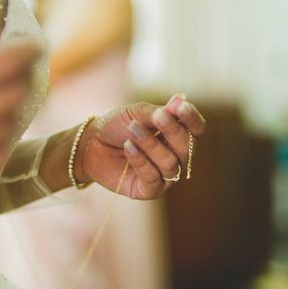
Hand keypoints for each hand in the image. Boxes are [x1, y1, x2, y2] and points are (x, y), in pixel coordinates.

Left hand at [77, 94, 205, 198]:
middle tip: (156, 116)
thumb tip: (182, 98)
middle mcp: (177, 157)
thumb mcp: (137, 113)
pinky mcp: (150, 190)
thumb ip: (159, 111)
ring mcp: (165, 176)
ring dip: (150, 144)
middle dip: (171, 130)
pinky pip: (152, 177)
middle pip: (186, 147)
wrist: (91, 144)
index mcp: (178, 136)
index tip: (179, 106)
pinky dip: (140, 160)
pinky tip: (128, 146)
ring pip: (169, 162)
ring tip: (132, 130)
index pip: (196, 129)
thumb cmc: (117, 126)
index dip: (191, 118)